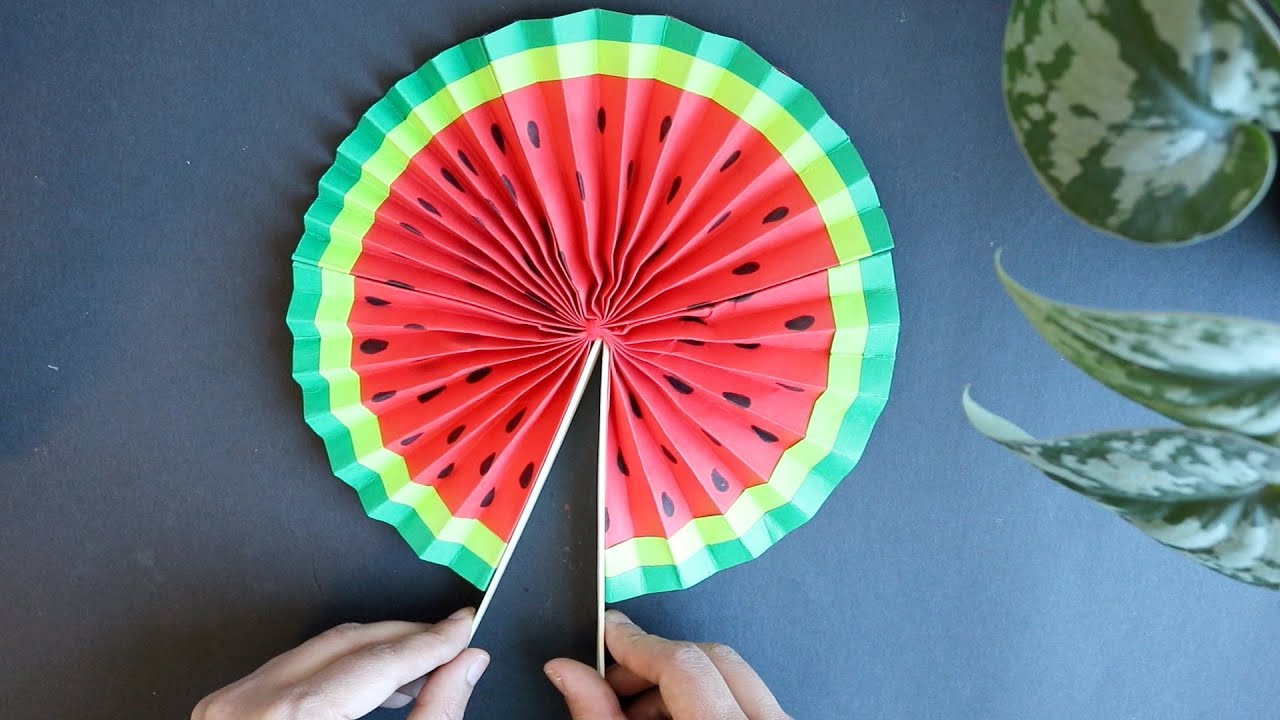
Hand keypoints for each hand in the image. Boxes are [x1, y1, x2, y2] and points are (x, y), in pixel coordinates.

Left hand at [192, 607, 487, 719]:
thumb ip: (433, 716)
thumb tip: (463, 669)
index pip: (377, 660)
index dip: (431, 642)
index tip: (463, 629)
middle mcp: (247, 708)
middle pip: (349, 645)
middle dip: (408, 641)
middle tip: (453, 643)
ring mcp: (228, 707)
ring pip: (322, 651)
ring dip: (377, 654)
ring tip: (421, 671)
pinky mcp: (224, 712)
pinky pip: (294, 669)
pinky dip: (341, 671)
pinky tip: (373, 685)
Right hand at [544, 610, 790, 719]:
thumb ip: (598, 717)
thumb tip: (568, 672)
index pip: (681, 664)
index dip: (634, 643)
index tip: (606, 634)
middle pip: (710, 659)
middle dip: (652, 664)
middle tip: (611, 687)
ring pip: (730, 675)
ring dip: (676, 686)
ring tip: (634, 718)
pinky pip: (744, 698)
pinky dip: (703, 702)